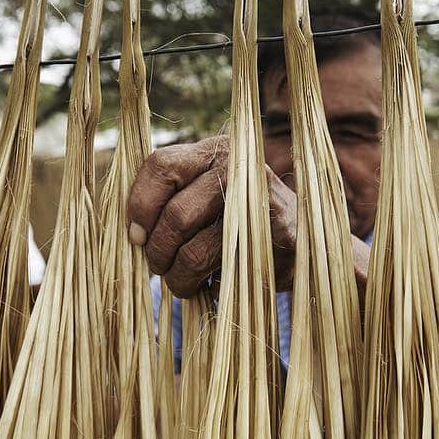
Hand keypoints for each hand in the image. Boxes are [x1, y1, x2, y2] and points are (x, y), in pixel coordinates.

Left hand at [126, 136, 297, 297]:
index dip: (139, 205)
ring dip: (177, 278)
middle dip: (157, 252)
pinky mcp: (279, 242)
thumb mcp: (207, 188)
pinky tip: (216, 281)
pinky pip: (223, 277)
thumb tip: (133, 232)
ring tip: (181, 282)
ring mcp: (264, 207)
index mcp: (216, 151)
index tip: (136, 235)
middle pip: (176, 216)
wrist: (305, 233)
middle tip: (158, 266)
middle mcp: (241, 171)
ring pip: (195, 254)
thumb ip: (171, 194)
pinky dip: (211, 287)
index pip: (161, 166)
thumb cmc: (238, 214)